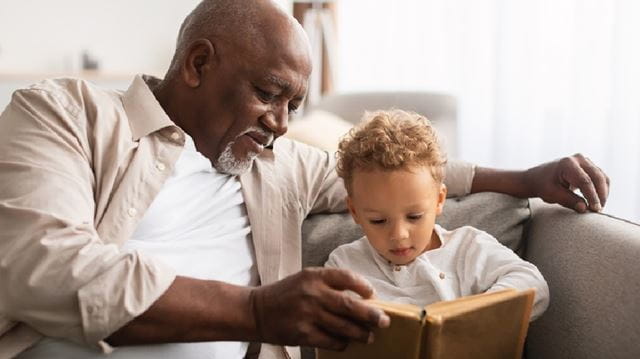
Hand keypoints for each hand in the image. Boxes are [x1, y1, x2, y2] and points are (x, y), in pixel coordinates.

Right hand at [249, 267, 389, 350]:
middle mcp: (312, 293)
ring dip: (361, 333)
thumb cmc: (287, 293)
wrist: (257, 310)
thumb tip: (363, 298)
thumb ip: (330, 284)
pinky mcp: (303, 333)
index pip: (346, 277)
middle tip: (384, 321)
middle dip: (371, 315)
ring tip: (369, 336)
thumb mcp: (306, 278)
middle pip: (350, 305)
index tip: (372, 294)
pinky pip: (331, 341)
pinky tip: (346, 342)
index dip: (364, 286)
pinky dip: (342, 343)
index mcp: (314, 276)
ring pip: (344, 327)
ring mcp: (308, 314)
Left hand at [524, 153, 609, 212]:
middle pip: (597, 177)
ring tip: (598, 208)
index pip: (585, 181)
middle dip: (600, 195)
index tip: (595, 210)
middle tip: (598, 211)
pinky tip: (597, 201)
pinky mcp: (589, 166)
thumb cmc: (543, 185)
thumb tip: (585, 208)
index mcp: (567, 164)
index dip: (592, 196)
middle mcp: (578, 159)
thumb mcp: (552, 194)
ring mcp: (585, 161)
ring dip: (603, 193)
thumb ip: (568, 201)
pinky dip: (601, 190)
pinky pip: (601, 178)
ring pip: (602, 177)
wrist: (537, 177)